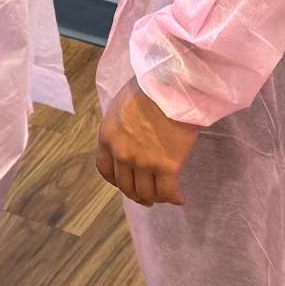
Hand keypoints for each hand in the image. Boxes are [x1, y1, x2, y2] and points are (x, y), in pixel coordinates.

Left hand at [95, 79, 199, 206]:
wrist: (170, 87)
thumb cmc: (147, 89)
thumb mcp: (120, 106)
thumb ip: (120, 127)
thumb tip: (128, 136)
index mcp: (107, 137)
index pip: (105, 170)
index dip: (116, 181)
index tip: (126, 183)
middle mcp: (122, 154)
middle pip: (126, 186)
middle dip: (137, 194)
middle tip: (147, 196)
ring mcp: (143, 162)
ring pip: (146, 193)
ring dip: (155, 197)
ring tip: (164, 195)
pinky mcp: (167, 166)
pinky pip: (168, 192)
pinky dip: (173, 198)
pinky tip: (179, 198)